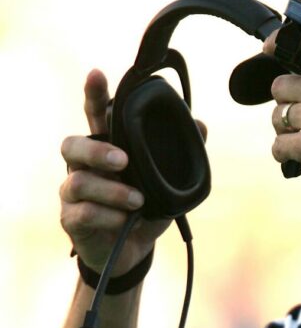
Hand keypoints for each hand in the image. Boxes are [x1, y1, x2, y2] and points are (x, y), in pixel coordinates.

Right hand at [60, 70, 170, 274]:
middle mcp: (83, 166)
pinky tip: (124, 220)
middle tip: (123, 161)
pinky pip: (84, 212)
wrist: (133, 252)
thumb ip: (178, 156)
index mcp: (106, 149)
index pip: (96, 116)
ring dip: (112, 191)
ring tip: (139, 201)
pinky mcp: (72, 219)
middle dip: (97, 150)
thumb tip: (201, 125)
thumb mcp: (167, 183)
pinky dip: (108, 215)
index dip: (94, 95)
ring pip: (79, 181)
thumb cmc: (145, 209)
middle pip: (73, 144)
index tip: (98, 74)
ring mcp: (74, 192)